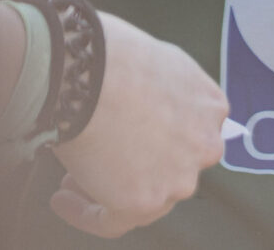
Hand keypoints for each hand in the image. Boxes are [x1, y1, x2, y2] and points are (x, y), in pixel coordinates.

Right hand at [48, 12, 226, 237]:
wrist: (86, 70)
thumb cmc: (110, 53)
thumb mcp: (159, 60)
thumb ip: (167, 90)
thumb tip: (144, 104)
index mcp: (211, 106)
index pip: (190, 134)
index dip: (157, 137)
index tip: (129, 135)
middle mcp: (204, 145)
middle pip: (172, 167)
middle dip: (138, 165)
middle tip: (102, 159)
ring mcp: (178, 177)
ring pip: (147, 197)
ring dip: (111, 191)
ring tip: (74, 178)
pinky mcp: (144, 202)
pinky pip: (112, 221)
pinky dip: (86, 213)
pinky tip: (63, 199)